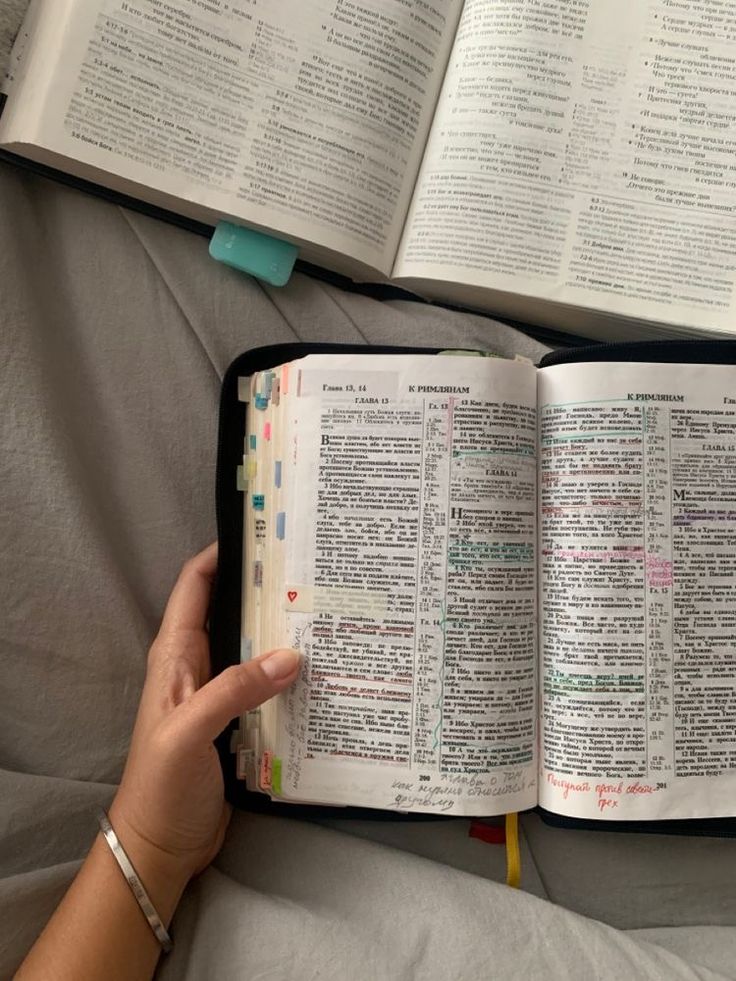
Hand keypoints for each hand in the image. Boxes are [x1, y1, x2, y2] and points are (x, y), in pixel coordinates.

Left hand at [109, 542, 299, 884]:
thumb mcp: (190, 732)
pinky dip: (292, 671)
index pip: (196, 585)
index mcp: (175, 654)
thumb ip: (234, 690)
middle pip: (232, 609)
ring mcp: (220, 692)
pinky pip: (268, 683)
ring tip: (330, 611)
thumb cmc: (162, 784)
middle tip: (315, 570)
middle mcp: (198, 664)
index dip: (223, 553)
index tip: (267, 532)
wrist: (160, 845)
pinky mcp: (239, 719)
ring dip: (284, 630)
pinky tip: (325, 669)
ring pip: (254, 646)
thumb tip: (292, 655)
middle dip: (267, 587)